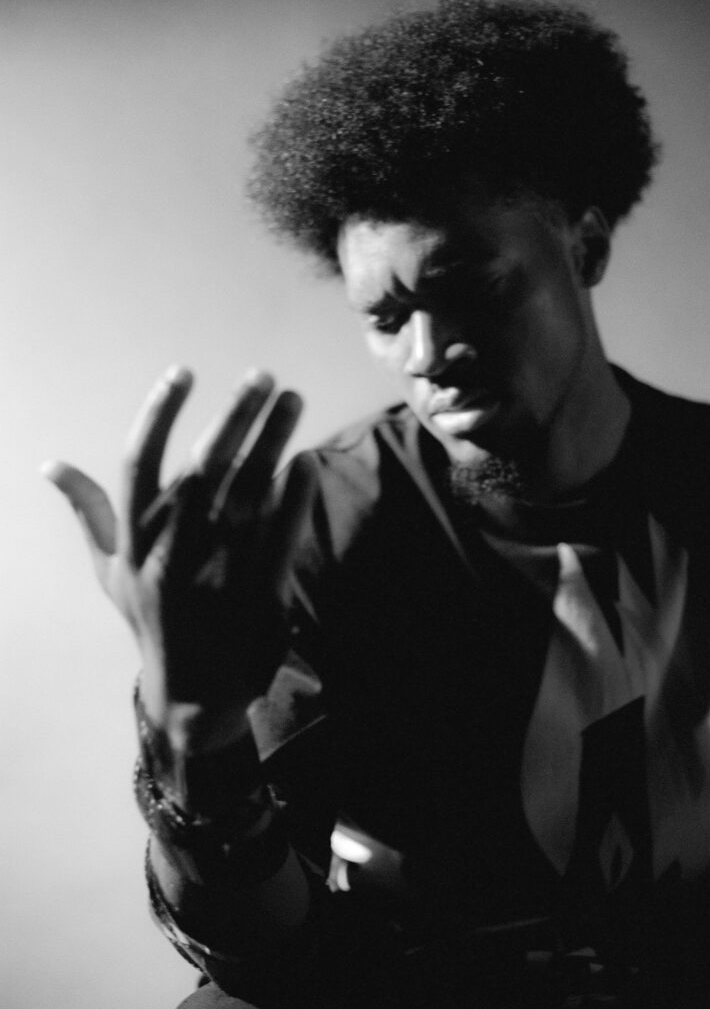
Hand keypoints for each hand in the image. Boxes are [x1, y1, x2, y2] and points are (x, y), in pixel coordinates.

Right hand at [43, 366, 314, 754]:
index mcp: (134, 543)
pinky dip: (294, 494)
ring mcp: (218, 575)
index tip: (183, 371)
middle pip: (204, 471)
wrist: (193, 693)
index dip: (159, 414)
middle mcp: (172, 555)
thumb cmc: (150, 619)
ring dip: (273, 441)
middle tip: (262, 375)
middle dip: (234, 416)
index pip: (140, 465)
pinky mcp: (260, 594)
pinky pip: (281, 535)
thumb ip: (88, 514)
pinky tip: (305, 460)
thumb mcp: (111, 573)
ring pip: (249, 495)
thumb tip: (50, 466)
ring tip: (291, 398)